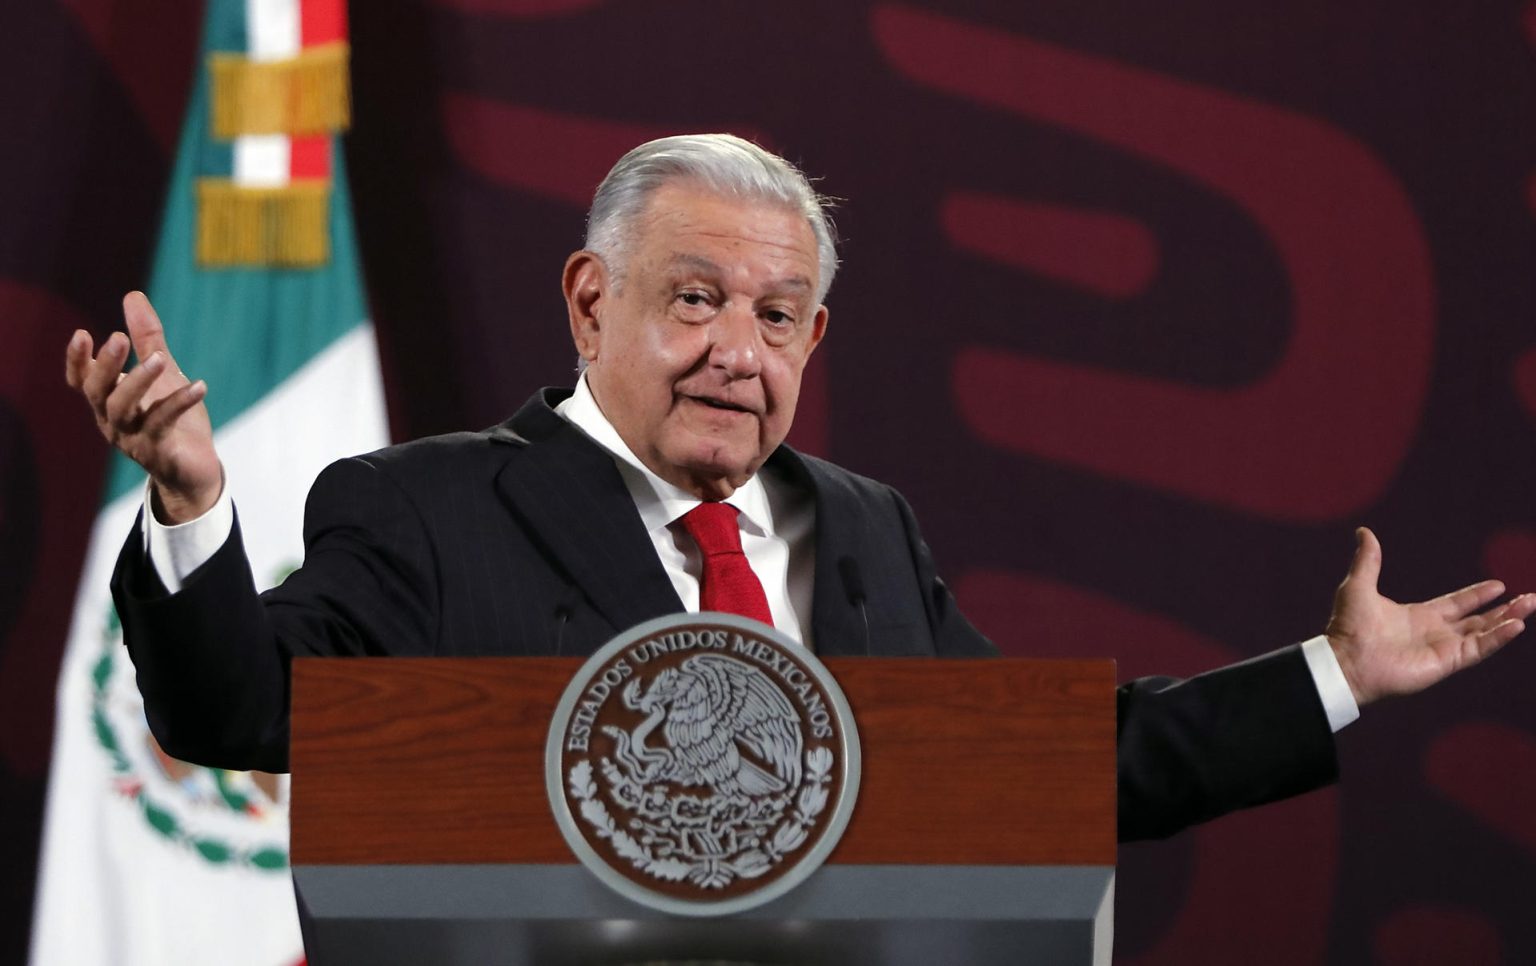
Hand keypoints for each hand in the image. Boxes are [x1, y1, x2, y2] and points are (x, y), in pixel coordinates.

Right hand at [65, 292, 221, 522]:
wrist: (194, 470)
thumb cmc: (174, 419)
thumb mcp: (163, 374)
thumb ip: (148, 338)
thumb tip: (132, 295)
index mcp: (109, 402)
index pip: (81, 381)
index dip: (77, 360)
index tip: (81, 334)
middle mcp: (112, 421)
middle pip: (97, 392)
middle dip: (105, 365)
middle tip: (118, 337)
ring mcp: (132, 439)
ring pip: (122, 410)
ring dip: (139, 381)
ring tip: (159, 359)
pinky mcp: (158, 452)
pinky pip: (162, 425)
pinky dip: (179, 403)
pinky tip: (200, 386)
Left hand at [1326, 527, 1533, 705]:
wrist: (1345, 660)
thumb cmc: (1347, 627)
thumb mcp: (1359, 585)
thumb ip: (1368, 560)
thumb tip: (1364, 531)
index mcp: (1419, 616)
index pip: (1457, 604)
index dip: (1477, 595)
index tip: (1499, 586)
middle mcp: (1435, 632)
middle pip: (1478, 619)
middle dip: (1504, 609)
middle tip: (1529, 598)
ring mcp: (1443, 648)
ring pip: (1485, 632)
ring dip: (1508, 620)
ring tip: (1530, 605)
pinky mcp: (1447, 662)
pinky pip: (1479, 648)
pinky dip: (1498, 637)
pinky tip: (1517, 625)